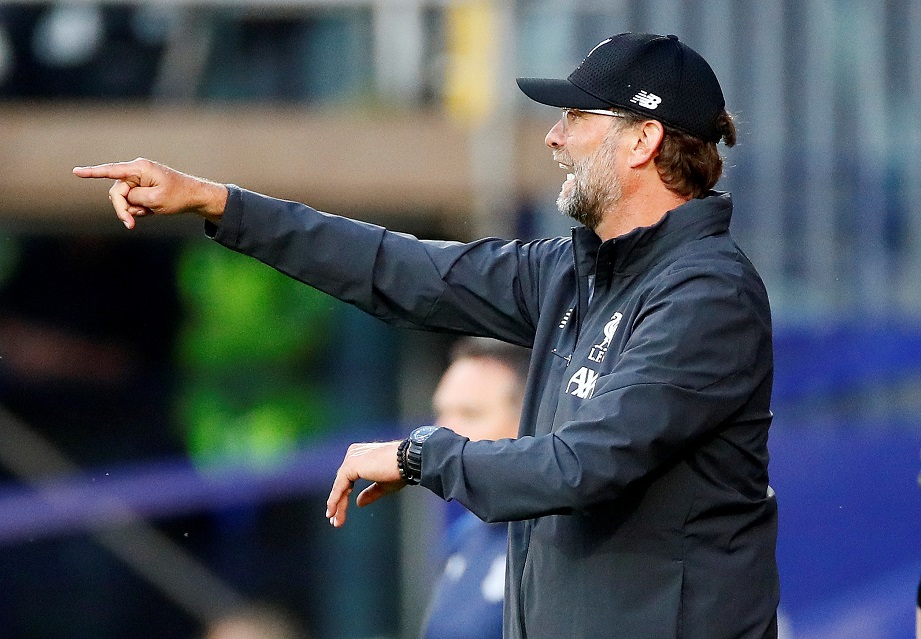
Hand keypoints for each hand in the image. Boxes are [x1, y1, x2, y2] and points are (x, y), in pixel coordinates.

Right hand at [72, 158, 227, 228]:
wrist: (195, 197)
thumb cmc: (178, 196)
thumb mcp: (155, 200)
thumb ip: (134, 198)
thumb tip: (124, 197)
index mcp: (139, 168)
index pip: (111, 171)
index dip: (92, 173)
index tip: (75, 172)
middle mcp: (137, 171)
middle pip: (116, 192)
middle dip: (122, 208)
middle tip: (131, 224)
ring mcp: (139, 180)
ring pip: (123, 199)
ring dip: (132, 210)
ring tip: (150, 211)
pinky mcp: (142, 189)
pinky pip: (132, 202)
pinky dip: (139, 209)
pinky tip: (151, 211)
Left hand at [326, 441, 404, 527]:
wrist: (408, 461)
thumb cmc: (400, 471)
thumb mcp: (384, 485)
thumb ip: (370, 493)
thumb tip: (359, 503)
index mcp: (361, 455)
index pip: (348, 478)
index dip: (343, 496)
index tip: (340, 512)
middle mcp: (354, 453)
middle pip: (342, 482)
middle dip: (338, 502)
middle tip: (335, 520)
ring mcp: (351, 458)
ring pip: (339, 485)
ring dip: (337, 505)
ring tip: (336, 521)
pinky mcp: (351, 465)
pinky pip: (339, 486)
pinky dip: (335, 500)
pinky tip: (334, 512)